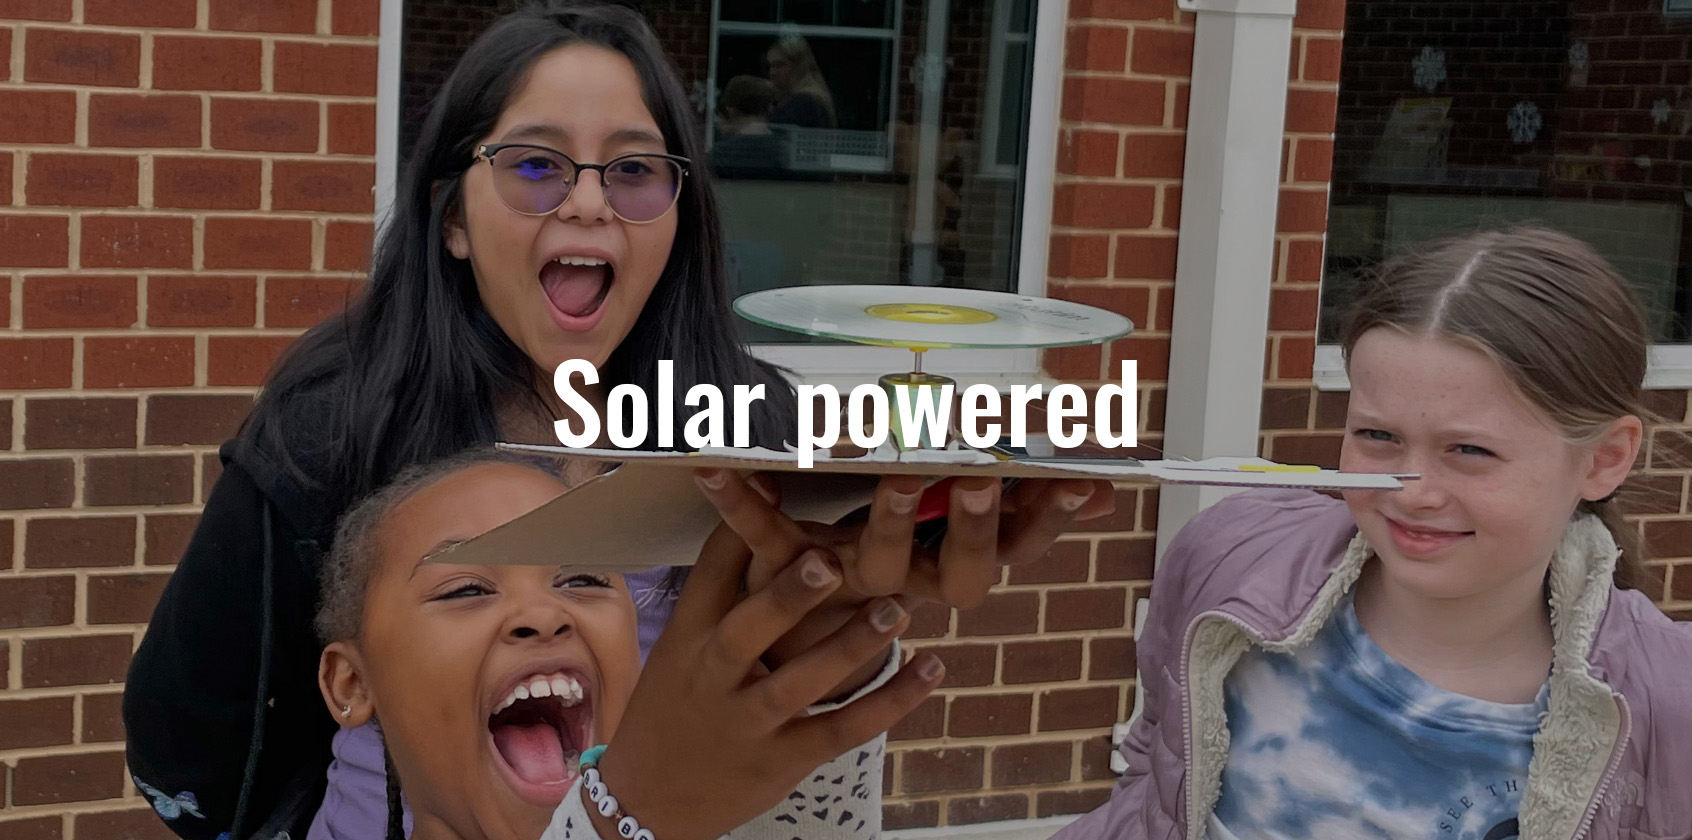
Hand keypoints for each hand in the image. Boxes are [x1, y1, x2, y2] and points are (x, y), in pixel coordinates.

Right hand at [590, 522, 944, 839]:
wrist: (648, 803)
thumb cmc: (676, 705)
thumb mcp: (680, 645)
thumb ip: (723, 586)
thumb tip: (764, 499)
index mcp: (688, 636)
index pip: (711, 573)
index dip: (738, 524)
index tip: (772, 477)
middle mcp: (714, 676)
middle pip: (747, 631)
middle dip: (787, 597)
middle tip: (829, 559)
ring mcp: (749, 721)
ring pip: (801, 683)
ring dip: (852, 645)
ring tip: (899, 606)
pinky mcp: (785, 760)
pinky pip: (842, 729)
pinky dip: (890, 702)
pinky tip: (930, 668)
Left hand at [693, 469, 1115, 693]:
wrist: (778, 649)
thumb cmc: (880, 561)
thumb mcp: (955, 527)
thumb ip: (1024, 506)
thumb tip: (1103, 491)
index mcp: (954, 567)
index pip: (1020, 547)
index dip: (1050, 519)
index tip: (1081, 479)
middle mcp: (910, 584)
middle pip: (958, 570)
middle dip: (975, 521)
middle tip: (984, 473)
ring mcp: (851, 585)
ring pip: (878, 562)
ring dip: (889, 517)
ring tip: (899, 471)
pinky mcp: (790, 578)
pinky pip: (766, 539)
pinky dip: (740, 501)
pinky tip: (714, 461)